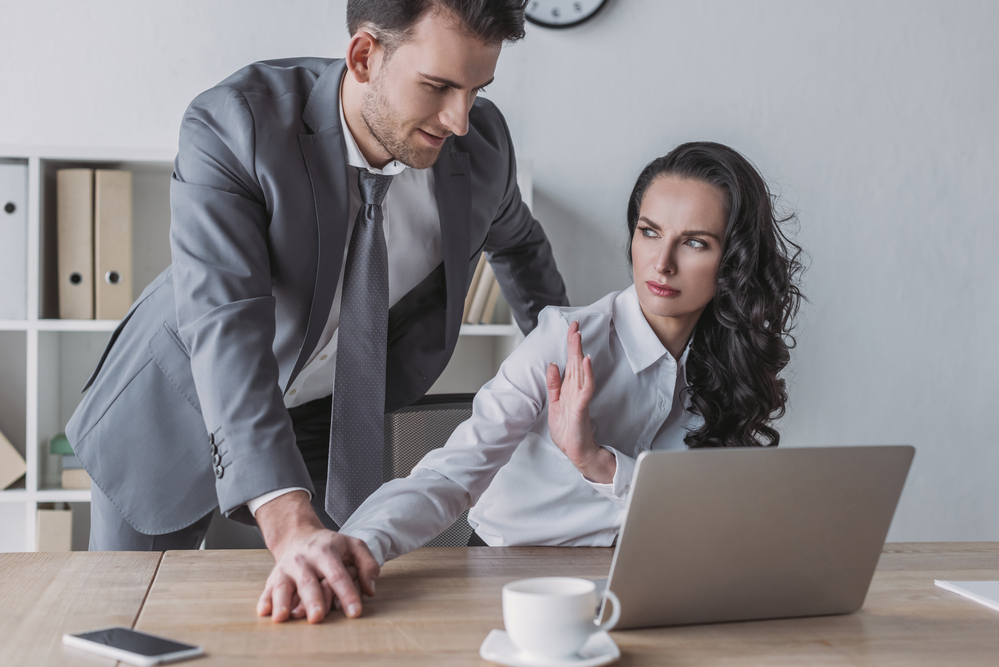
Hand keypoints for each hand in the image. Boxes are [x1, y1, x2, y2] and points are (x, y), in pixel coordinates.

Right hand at [254, 490, 378, 623]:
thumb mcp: (354, 546)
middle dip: (313, 600)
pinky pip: (267, 589)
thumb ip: (367, 564)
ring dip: (282, 601)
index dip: (347, 594)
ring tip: (283, 617)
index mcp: (326, 552)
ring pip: (284, 586)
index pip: (338, 575)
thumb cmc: (330, 546)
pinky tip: (264, 612)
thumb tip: (370, 590)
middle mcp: (304, 560)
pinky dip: (265, 601)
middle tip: (318, 617)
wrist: (299, 536)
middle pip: (308, 582)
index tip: (354, 612)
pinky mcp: (274, 577)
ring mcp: (286, 568)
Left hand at [546, 321, 615, 483]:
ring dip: (580, 354)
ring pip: (581, 371)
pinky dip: (587, 375)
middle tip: (575, 324)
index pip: (570, 363)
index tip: (571, 328)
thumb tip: (552, 365)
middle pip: (576, 362)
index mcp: (569, 388)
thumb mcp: (554, 404)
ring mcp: (580, 398)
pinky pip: (585, 389)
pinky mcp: (581, 407)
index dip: (570, 345)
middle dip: (574, 343)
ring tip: (578, 337)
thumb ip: (554, 385)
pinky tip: (586, 363)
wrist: (577, 451)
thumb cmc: (568, 430)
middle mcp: (576, 390)